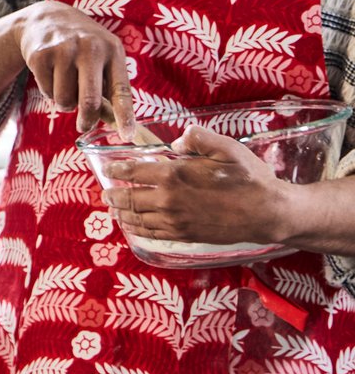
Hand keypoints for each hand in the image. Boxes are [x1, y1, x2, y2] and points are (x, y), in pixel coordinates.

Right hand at [13, 2, 134, 133]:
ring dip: (65, 101)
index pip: (121, 90)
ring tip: (65, 83)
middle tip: (84, 126)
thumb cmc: (82, 45)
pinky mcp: (40, 56)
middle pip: (89, 101)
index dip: (125, 116)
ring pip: (65, 101)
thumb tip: (117, 124)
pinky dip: (49, 91)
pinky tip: (52, 73)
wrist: (47, 18)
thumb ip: (109, 86)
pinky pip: (47, 93)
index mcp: (112, 50)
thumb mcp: (102, 56)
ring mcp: (63, 50)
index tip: (127, 136)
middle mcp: (90, 48)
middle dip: (87, 121)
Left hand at [102, 125, 293, 246]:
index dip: (118, 170)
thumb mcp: (226, 148)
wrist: (268, 213)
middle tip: (105, 192)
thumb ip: (197, 138)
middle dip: (114, 195)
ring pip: (137, 219)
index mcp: (175, 176)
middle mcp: (168, 201)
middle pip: (129, 199)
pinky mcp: (184, 235)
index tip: (110, 168)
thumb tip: (176, 142)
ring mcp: (175, 221)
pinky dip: (137, 229)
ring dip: (122, 214)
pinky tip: (134, 226)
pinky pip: (152, 234)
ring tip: (113, 209)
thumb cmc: (249, 178)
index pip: (134, 173)